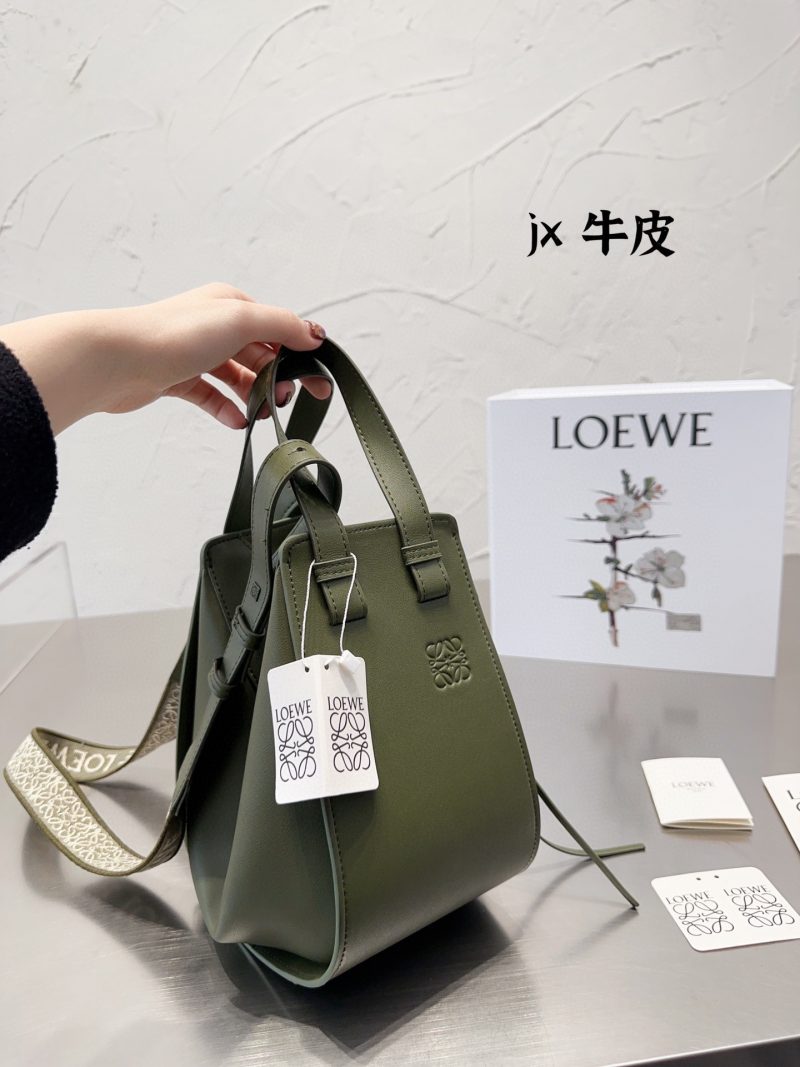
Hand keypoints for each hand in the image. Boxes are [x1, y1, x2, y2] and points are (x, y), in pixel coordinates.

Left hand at [0, 283, 330, 434]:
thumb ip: (282, 326)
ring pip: (236, 376)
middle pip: (259, 354)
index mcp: (230, 305)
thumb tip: (314, 334)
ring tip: (262, 414)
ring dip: (254, 395)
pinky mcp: (176, 378)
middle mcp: (213, 325)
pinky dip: (226, 408)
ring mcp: (194, 352)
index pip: (277, 329)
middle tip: (284, 401)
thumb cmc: (174, 334)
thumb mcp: (241, 320)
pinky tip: (237, 422)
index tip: (319, 385)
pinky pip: (210, 395)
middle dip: (277, 378)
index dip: (301, 355)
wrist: (117, 359)